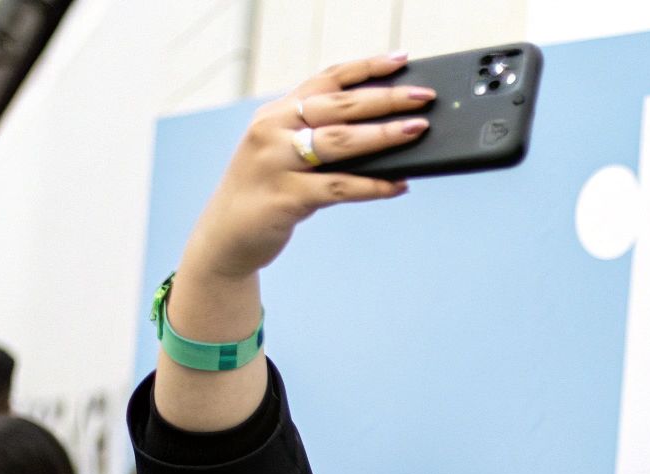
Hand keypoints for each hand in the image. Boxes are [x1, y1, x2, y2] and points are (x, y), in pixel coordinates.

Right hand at [179, 53, 430, 287]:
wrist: (225, 236)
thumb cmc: (269, 190)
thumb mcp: (286, 154)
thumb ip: (322, 138)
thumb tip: (386, 132)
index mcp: (277, 112)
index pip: (326, 79)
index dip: (366, 68)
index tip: (401, 60)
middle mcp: (273, 130)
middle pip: (338, 106)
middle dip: (385, 99)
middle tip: (424, 98)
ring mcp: (275, 163)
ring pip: (339, 142)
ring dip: (383, 135)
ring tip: (417, 130)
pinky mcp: (284, 197)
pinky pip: (338, 188)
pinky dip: (371, 186)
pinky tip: (398, 185)